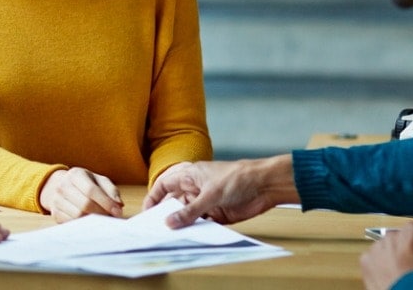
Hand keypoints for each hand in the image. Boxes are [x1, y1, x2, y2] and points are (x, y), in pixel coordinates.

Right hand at [39, 167, 122, 222]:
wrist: (62, 186)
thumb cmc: (86, 184)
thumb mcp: (99, 181)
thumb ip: (111, 191)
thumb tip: (118, 206)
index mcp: (75, 174)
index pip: (91, 190)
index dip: (106, 203)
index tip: (117, 212)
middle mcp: (63, 186)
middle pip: (84, 205)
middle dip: (101, 213)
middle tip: (111, 218)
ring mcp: (57, 200)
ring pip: (77, 216)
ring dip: (93, 220)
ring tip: (102, 219)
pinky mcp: (55, 213)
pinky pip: (71, 223)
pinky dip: (83, 225)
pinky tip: (90, 221)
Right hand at [143, 156, 297, 227]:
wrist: (265, 185)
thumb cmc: (238, 177)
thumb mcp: (210, 194)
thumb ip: (190, 210)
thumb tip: (170, 222)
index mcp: (189, 176)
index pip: (164, 185)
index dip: (154, 197)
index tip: (147, 212)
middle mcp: (195, 189)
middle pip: (174, 203)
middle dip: (166, 215)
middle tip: (157, 229)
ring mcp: (206, 202)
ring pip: (187, 215)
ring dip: (182, 225)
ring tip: (173, 237)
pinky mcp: (217, 214)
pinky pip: (202, 224)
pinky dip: (197, 230)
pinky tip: (193, 237)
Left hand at [360, 222, 412, 289]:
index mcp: (412, 231)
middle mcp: (391, 235)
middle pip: (402, 238)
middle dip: (408, 248)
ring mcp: (376, 247)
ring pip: (386, 248)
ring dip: (393, 256)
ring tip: (402, 272)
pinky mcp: (366, 260)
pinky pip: (374, 259)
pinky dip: (380, 266)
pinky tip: (391, 276)